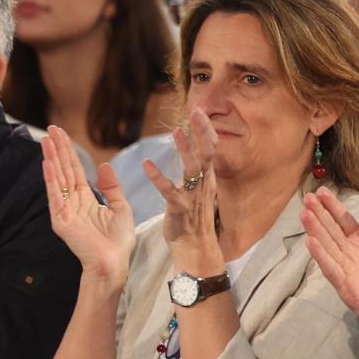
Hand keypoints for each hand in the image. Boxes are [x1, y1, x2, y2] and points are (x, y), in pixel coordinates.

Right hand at [42, 125, 134, 283]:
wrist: (114, 261)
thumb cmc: (118, 240)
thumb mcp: (120, 207)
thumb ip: (111, 187)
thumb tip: (104, 165)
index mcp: (86, 198)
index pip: (75, 170)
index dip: (69, 152)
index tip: (62, 134)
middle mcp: (72, 201)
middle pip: (64, 170)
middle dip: (58, 149)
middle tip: (51, 128)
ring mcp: (64, 210)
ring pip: (57, 178)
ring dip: (51, 158)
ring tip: (46, 140)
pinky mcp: (60, 219)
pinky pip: (55, 195)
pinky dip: (51, 179)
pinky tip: (47, 163)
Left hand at [143, 109, 221, 272]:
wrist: (195, 248)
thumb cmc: (193, 218)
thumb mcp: (197, 190)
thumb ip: (196, 170)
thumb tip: (193, 150)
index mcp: (207, 179)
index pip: (211, 149)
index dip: (206, 130)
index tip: (200, 110)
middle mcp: (204, 185)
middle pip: (207, 154)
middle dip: (202, 132)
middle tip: (197, 111)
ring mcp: (193, 197)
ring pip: (192, 169)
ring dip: (185, 149)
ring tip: (175, 131)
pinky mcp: (180, 210)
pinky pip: (169, 192)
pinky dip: (159, 178)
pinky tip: (147, 165)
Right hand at [301, 188, 358, 344]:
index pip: (344, 222)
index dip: (333, 207)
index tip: (322, 192)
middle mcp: (352, 255)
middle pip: (332, 231)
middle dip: (319, 215)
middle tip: (307, 197)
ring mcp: (347, 271)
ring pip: (327, 247)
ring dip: (316, 231)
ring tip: (305, 214)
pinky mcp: (348, 287)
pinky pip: (332, 269)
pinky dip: (321, 256)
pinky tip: (311, 242)